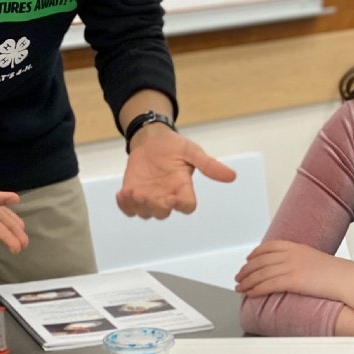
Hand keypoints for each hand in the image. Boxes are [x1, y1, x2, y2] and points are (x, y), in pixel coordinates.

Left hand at [117, 129, 235, 218]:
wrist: (151, 140)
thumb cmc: (173, 146)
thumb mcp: (191, 151)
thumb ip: (208, 164)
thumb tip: (232, 176)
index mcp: (183, 188)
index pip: (187, 206)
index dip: (180, 205)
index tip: (172, 197)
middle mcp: (167, 196)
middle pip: (163, 213)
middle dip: (154, 206)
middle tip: (144, 194)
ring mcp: (149, 197)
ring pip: (145, 212)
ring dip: (137, 205)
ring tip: (131, 192)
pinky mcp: (133, 194)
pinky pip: (129, 209)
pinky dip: (124, 205)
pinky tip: (122, 194)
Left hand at [235, 240, 345, 298]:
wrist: (347, 279)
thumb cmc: (337, 274)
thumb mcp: (316, 260)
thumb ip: (303, 261)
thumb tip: (296, 270)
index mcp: (297, 247)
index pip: (269, 246)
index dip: (255, 253)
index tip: (248, 259)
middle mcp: (292, 254)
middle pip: (261, 260)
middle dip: (246, 269)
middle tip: (238, 276)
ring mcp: (291, 266)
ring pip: (261, 273)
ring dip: (247, 281)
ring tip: (239, 287)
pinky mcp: (293, 280)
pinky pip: (268, 285)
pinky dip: (256, 289)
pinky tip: (250, 293)